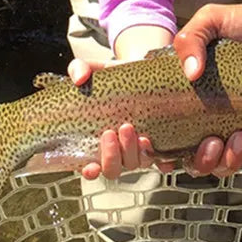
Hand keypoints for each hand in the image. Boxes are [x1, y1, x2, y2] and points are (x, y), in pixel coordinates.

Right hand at [67, 58, 167, 180]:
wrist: (145, 75)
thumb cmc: (115, 79)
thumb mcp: (96, 70)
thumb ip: (80, 69)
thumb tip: (78, 79)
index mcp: (96, 140)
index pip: (89, 167)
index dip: (89, 171)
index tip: (90, 166)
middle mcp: (116, 150)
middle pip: (113, 169)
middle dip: (114, 155)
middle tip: (119, 130)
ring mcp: (136, 151)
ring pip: (136, 164)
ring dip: (136, 153)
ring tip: (137, 132)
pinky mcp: (157, 147)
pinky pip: (160, 162)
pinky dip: (161, 162)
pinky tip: (163, 156)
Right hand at [171, 0, 241, 174]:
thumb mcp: (211, 22)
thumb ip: (191, 40)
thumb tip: (191, 74)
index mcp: (206, 112)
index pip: (189, 153)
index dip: (191, 160)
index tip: (205, 143)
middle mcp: (232, 127)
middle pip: (221, 167)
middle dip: (226, 160)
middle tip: (239, 135)